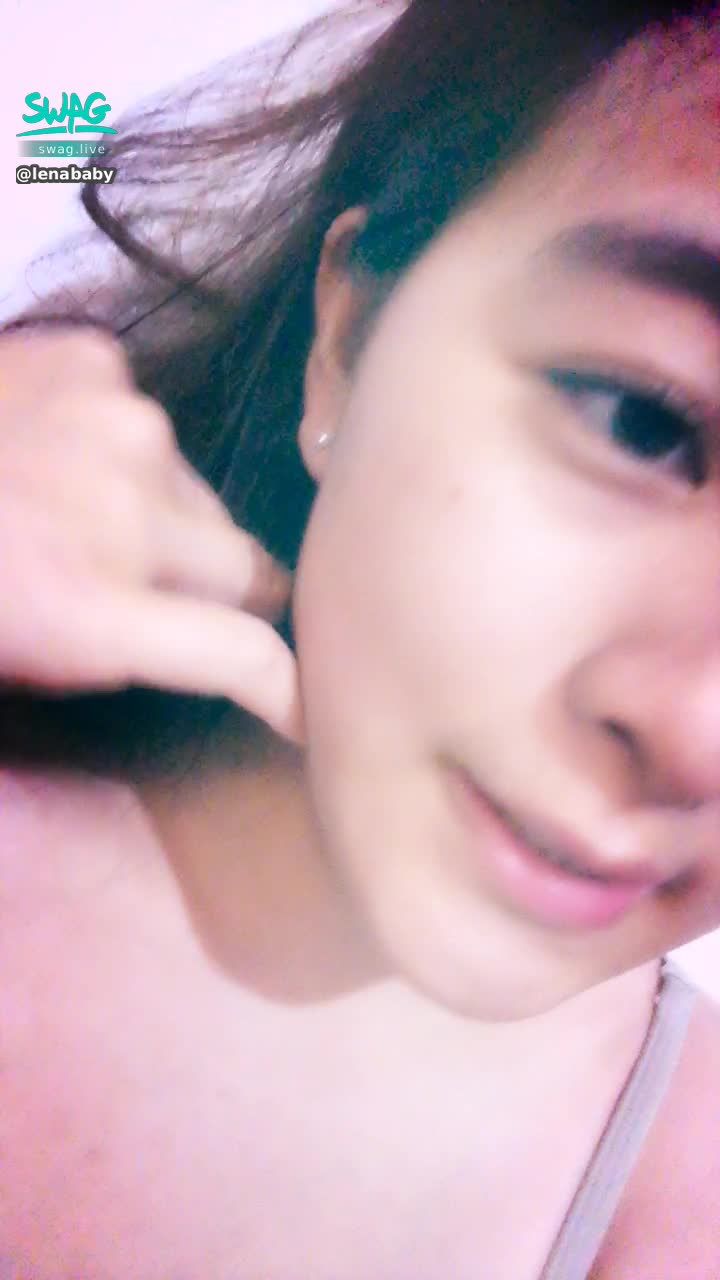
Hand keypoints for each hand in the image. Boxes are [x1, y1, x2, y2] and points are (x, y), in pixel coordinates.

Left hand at [0, 326, 303, 744]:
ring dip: (165, 514)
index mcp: (88, 609)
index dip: (288, 689)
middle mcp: (125, 513)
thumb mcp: (20, 658)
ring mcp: (119, 424)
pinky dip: (118, 448)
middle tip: (158, 591)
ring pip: (197, 492)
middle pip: (243, 567)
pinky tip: (57, 450)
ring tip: (80, 511)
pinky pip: (147, 423)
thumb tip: (196, 640)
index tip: (308, 711)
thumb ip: (114, 651)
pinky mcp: (96, 361)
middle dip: (215, 589)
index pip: (244, 654)